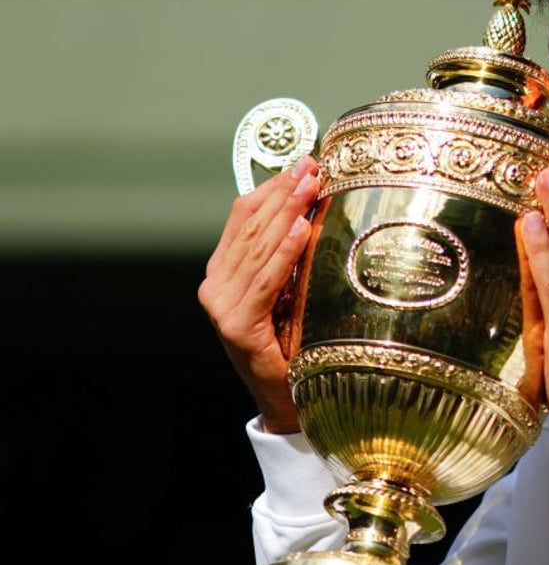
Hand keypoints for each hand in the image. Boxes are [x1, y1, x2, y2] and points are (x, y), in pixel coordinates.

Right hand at [198, 157, 320, 432]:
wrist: (288, 402)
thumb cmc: (295, 347)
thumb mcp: (291, 295)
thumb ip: (290, 260)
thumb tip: (316, 211)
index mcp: (224, 274)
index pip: (244, 218)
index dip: (271, 187)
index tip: (302, 161)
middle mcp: (215, 287)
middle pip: (250, 227)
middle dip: (283, 192)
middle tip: (311, 163)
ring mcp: (223, 307)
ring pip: (257, 248)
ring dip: (287, 212)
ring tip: (309, 185)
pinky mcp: (238, 327)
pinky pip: (265, 282)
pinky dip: (283, 254)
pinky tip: (300, 231)